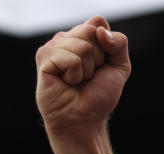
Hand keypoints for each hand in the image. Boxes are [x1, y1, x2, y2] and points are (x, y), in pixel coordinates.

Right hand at [35, 16, 130, 135]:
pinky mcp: (44, 57)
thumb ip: (119, 43)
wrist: (83, 120)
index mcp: (82, 37)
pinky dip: (75, 74)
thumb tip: (100, 30)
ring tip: (76, 81)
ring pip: (82, 45)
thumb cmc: (97, 96)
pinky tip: (66, 83)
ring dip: (86, 70)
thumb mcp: (119, 67)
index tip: (101, 65)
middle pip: (90, 31)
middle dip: (97, 59)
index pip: (98, 22)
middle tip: (88, 76)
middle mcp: (66, 38)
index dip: (107, 45)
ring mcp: (53, 47)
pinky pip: (71, 58)